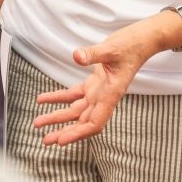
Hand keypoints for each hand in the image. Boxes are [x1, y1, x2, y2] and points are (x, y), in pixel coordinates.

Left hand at [32, 12, 180, 145]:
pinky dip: (58, 97)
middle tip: (46, 140)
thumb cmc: (132, 45)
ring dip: (58, 117)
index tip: (61, 141)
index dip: (78, 133)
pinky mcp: (94, 82)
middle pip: (82, 121)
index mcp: (111, 94)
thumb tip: (77, 56)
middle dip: (64, 131)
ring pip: (76, 110)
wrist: (142, 40)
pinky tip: (43, 99)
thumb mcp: (112, 47)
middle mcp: (104, 97)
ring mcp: (99, 90)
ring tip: (39, 124)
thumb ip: (94, 53)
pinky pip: (74, 94)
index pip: (94, 122)